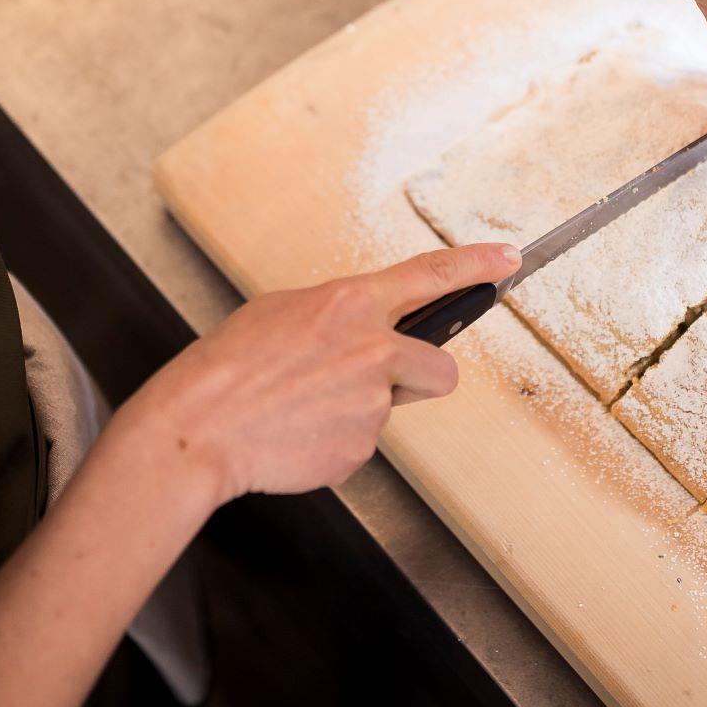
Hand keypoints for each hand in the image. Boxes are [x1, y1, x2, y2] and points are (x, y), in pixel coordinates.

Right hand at [115, 242, 520, 503]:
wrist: (198, 427)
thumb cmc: (227, 367)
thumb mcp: (281, 313)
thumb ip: (336, 317)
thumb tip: (359, 329)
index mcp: (349, 304)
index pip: (430, 275)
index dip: (476, 265)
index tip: (507, 258)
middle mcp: (371, 349)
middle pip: (440, 367)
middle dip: (420, 379)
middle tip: (374, 384)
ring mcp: (370, 403)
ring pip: (392, 409)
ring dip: (364, 411)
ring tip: (307, 408)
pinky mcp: (360, 448)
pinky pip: (362, 443)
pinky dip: (336, 441)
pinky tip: (299, 433)